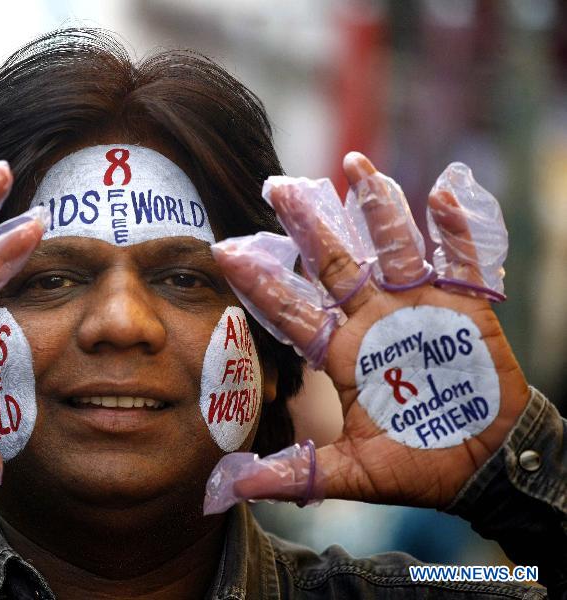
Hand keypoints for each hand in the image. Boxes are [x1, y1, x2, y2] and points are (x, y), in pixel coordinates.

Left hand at [211, 153, 529, 508]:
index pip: (292, 310)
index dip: (261, 283)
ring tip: (355, 166)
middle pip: (334, 263)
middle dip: (308, 225)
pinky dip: (458, 231)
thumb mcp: (351, 474)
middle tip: (276, 186)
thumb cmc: (419, 466)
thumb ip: (292, 474)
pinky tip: (443, 195)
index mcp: (340, 351)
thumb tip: (225, 490)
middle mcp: (372, 319)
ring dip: (377, 209)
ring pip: (392, 248)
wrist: (485, 466)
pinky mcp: (466, 308)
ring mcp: (418, 308)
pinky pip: (464, 262)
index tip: (223, 252)